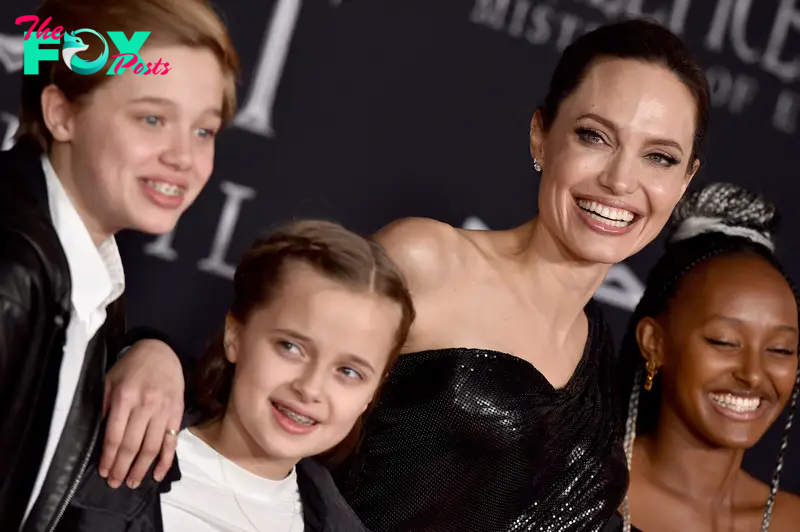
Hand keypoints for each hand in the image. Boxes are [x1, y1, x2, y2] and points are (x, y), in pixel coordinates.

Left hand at [99, 339, 183, 488]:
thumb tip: (97, 437)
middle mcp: (145, 406)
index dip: (109, 458)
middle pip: (133, 445)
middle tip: (115, 484)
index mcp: (125, 398)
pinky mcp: (177, 413)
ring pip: (152, 447)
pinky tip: (157, 474)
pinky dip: (166, 461)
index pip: (115, 436)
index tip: (104, 472)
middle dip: (123, 468)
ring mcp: (164, 411)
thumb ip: (103, 407)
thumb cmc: (131, 367)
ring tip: (133, 483)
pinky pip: (172, 441)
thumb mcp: (110, 381)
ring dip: (142, 469)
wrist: (162, 351)